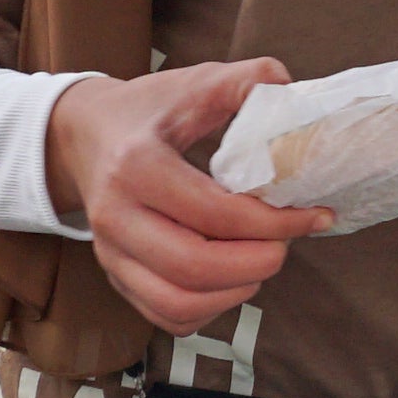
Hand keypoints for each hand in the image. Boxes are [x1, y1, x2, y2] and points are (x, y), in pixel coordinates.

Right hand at [46, 60, 328, 335]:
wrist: (84, 135)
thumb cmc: (147, 112)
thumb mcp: (192, 84)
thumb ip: (243, 81)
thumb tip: (288, 87)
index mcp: (136, 166)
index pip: (213, 212)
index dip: (273, 222)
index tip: (314, 214)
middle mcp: (116, 217)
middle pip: (192, 267)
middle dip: (257, 263)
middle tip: (288, 243)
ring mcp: (110, 253)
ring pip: (176, 303)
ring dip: (235, 292)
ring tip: (263, 261)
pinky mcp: (115, 276)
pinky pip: (166, 316)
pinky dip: (210, 310)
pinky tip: (232, 280)